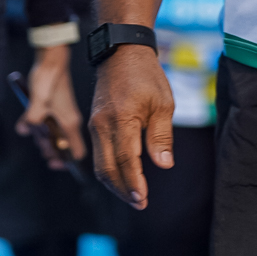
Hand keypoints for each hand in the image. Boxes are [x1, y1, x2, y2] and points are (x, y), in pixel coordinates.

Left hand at [19, 46, 85, 164]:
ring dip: (42, 139)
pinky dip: (38, 128)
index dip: (68, 162)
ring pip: (54, 136)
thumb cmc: (48, 80)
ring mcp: (62, 115)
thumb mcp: (38, 101)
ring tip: (31, 132)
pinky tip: (27, 124)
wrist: (51, 61)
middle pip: (63, 147)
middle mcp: (69, 121)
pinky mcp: (55, 109)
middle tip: (39, 146)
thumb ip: (32, 118)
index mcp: (69, 123)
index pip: (76, 151)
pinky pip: (48, 125)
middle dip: (50, 150)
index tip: (55, 164)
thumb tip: (24, 130)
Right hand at [89, 45, 174, 208]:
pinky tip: (122, 176)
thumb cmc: (146, 75)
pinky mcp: (94, 124)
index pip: (126, 160)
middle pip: (107, 168)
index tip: (143, 199)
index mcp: (122, 119)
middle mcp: (102, 125)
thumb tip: (163, 164)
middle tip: (140, 203)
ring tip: (133, 196)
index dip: (134, 183)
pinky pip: (98, 153)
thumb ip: (161, 135)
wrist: (121, 52)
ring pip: (100, 164)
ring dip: (115, 183)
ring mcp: (95, 125)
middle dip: (123, 190)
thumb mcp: (163, 102)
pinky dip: (109, 169)